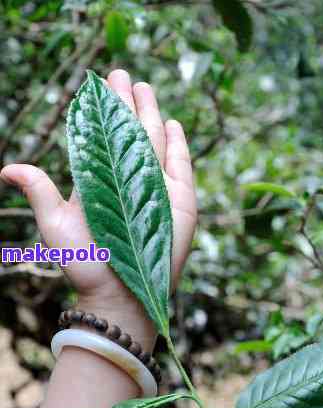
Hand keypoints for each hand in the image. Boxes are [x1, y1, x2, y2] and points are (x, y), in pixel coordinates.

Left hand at [0, 69, 196, 349]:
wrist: (119, 293)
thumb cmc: (85, 263)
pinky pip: (180, 164)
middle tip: (121, 74)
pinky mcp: (180, 201)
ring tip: (145, 89)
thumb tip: (8, 168)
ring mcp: (156, 187)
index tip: (98, 82)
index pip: (102, 136)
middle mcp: (129, 179)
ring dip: (150, 113)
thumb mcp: (56, 226)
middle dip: (126, 102)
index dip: (101, 109)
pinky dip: (178, 143)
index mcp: (101, 180)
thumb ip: (40, 193)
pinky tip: (173, 123)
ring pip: (155, 141)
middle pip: (130, 132)